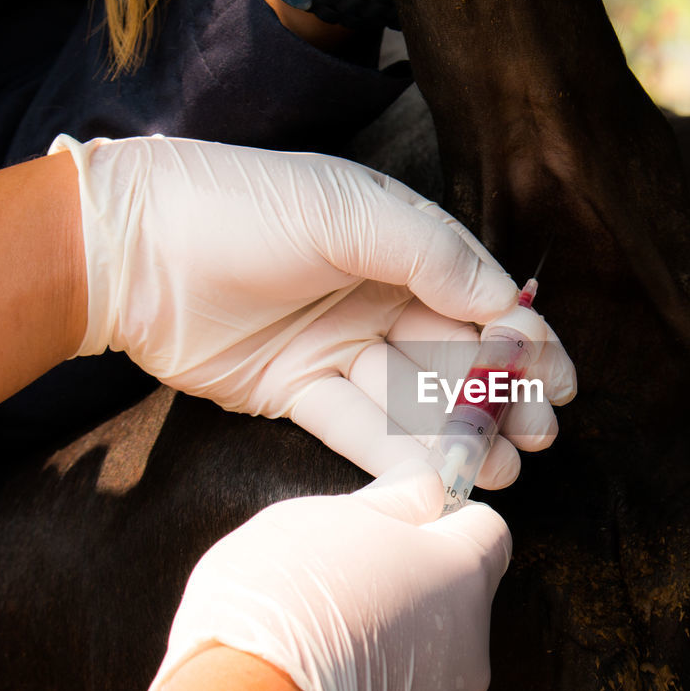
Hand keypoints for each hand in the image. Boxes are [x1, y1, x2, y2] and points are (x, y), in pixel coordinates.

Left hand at [51, 135, 574, 485]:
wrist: (132, 249)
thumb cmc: (243, 208)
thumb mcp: (348, 211)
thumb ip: (431, 254)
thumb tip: (506, 302)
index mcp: (398, 243)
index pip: (478, 297)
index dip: (521, 340)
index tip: (557, 380)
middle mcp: (376, 297)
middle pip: (455, 356)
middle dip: (501, 399)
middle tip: (540, 437)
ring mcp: (339, 347)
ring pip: (413, 400)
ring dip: (459, 437)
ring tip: (503, 472)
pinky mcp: (297, 392)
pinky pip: (358, 427)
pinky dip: (398, 455)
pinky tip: (440, 481)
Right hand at [130, 461, 509, 690]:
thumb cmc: (279, 606)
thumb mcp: (323, 520)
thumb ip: (389, 505)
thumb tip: (424, 492)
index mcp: (458, 574)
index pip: (486, 532)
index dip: (449, 524)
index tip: (410, 529)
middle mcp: (471, 648)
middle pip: (457, 609)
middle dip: (414, 601)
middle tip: (346, 603)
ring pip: (432, 676)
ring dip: (395, 666)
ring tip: (325, 668)